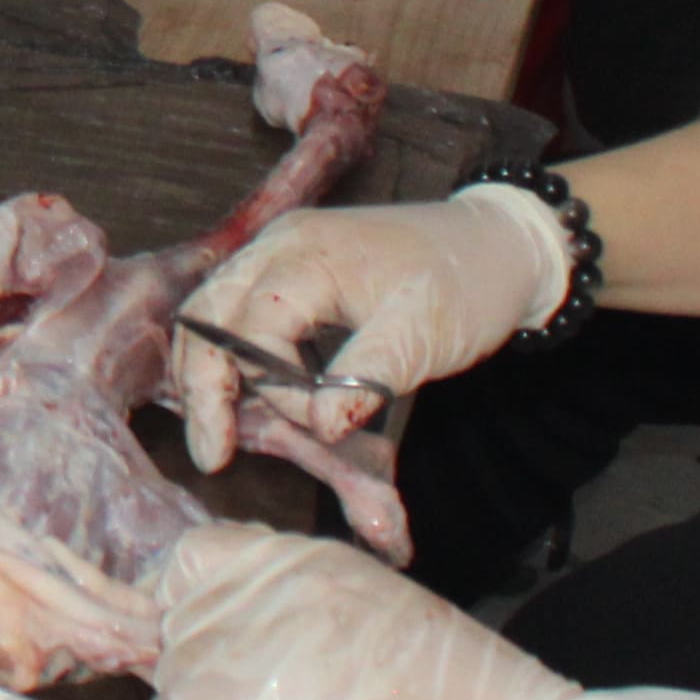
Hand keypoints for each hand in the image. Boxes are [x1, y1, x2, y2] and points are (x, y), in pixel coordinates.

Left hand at [148, 520, 633, 699]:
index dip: (190, 605)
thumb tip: (253, 651)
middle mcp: (277, 575)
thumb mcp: (377, 624)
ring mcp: (261, 624)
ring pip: (174, 659)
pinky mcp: (251, 684)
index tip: (199, 646)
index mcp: (311, 557)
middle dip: (185, 658)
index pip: (200, 556)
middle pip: (179, 608)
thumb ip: (308, 622)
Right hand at [166, 183, 572, 473]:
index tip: (317, 429)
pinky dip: (233, 357)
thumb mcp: (424, 337)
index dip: (274, 390)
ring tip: (223, 432)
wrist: (496, 245)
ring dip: (211, 373)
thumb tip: (319, 426)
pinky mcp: (289, 270)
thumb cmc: (465, 286)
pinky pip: (237, 311)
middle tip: (214, 454)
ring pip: (212, 313)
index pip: (253, 329)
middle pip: (206, 315)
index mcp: (307, 255)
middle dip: (202, 386)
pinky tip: (251, 397)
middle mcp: (278, 246)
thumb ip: (366, 380)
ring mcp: (278, 253)